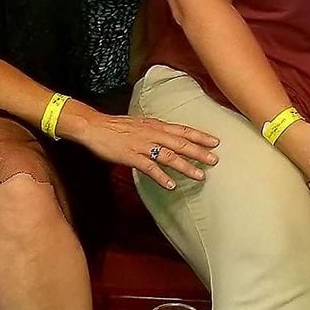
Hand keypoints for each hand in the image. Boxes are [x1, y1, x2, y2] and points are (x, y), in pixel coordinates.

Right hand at [70, 112, 218, 189]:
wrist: (95, 127)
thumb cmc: (117, 126)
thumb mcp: (140, 124)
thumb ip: (155, 130)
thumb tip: (168, 136)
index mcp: (156, 125)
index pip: (182, 130)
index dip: (199, 136)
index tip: (215, 141)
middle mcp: (152, 133)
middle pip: (180, 143)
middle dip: (199, 152)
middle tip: (214, 160)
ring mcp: (143, 145)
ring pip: (169, 156)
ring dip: (186, 167)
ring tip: (200, 176)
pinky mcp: (131, 156)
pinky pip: (149, 168)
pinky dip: (162, 177)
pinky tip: (171, 186)